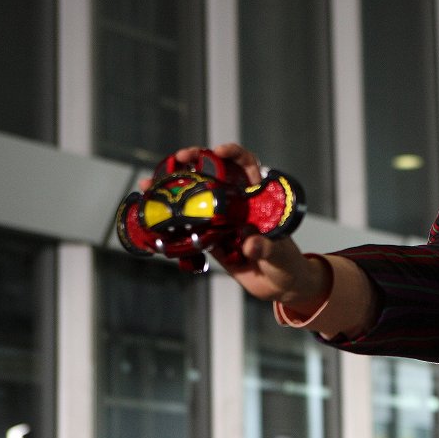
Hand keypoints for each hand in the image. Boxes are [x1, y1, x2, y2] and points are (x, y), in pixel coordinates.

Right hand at [140, 144, 330, 312]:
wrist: (282, 286)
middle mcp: (239, 206)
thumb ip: (267, 248)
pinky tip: (152, 219)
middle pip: (214, 176)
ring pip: (196, 199)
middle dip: (194, 163)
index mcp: (259, 200)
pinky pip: (189, 229)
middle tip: (178, 158)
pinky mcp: (212, 241)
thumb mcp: (281, 255)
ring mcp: (223, 222)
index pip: (248, 167)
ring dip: (173, 190)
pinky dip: (171, 224)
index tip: (218, 151)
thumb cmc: (289, 264)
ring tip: (150, 184)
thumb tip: (251, 244)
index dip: (234, 155)